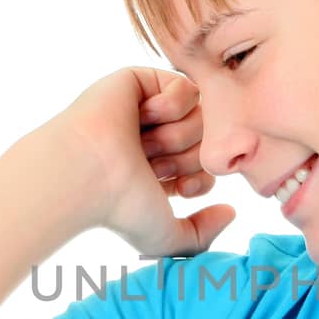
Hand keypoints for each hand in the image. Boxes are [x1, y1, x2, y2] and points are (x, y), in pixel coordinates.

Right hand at [51, 66, 236, 257]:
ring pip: (201, 116)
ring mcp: (147, 111)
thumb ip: (202, 235)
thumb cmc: (119, 207)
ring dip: (176, 136)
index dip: (200, 179)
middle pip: (207, 143)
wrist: (87, 172)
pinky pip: (187, 88)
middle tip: (151, 164)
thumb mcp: (166, 237)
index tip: (178, 189)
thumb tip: (230, 212)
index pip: (206, 169)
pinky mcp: (142, 81)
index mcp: (157, 172)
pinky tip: (142, 116)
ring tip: (143, 144)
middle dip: (186, 159)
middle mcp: (153, 140)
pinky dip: (170, 106)